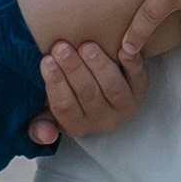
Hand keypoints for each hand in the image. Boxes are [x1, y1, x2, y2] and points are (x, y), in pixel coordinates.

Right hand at [27, 37, 149, 149]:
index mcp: (77, 126)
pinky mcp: (140, 90)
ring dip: (99, 66)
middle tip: (61, 47)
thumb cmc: (71, 98)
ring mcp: (124, 107)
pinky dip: (132, 64)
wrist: (103, 93)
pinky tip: (122, 50)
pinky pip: (138, 78)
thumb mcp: (50, 114)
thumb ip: (40, 125)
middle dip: (73, 69)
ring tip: (86, 46)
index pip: (64, 107)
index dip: (55, 84)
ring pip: (113, 87)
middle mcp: (103, 120)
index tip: (47, 60)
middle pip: (88, 94)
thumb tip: (43, 135)